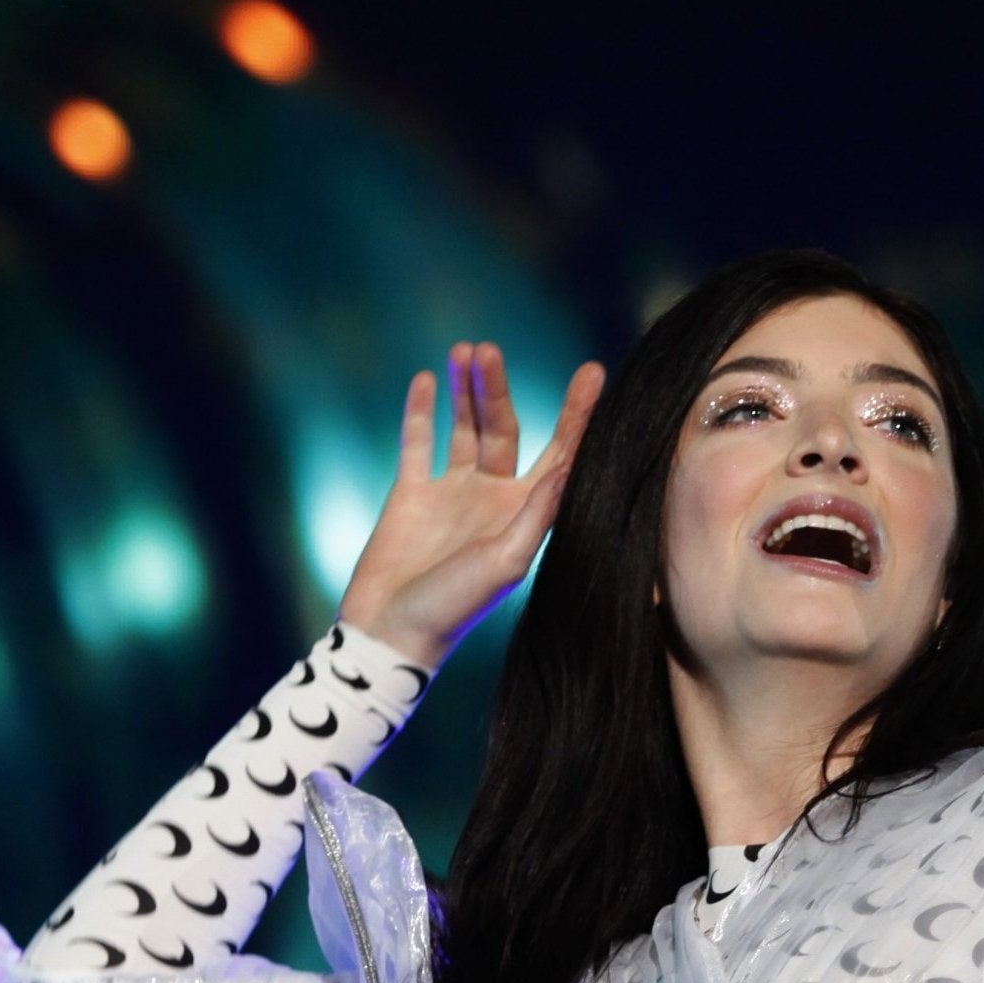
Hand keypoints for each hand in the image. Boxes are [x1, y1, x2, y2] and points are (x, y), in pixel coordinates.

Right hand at [337, 342, 605, 669]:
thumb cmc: (455, 607)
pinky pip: (419, 443)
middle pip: (505, 428)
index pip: (561, 452)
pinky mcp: (412, 495)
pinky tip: (428, 377)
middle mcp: (494, 497)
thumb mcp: (505, 560)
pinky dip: (422, 411)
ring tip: (467, 350)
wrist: (391, 632)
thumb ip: (537, 513)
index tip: (593, 370)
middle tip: (489, 350)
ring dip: (465, 390)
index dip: (578, 413)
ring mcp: (453, 494)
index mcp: (527, 512)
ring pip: (464, 428)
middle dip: (497, 389)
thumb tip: (571, 465)